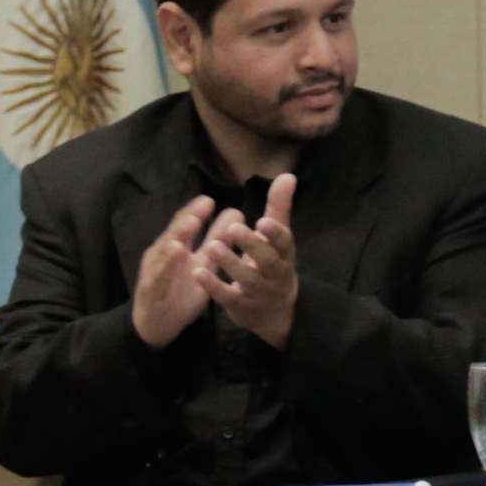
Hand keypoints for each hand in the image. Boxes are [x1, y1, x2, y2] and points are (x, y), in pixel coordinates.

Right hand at [130, 196, 216, 349]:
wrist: (158, 324)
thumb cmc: (180, 291)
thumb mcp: (202, 266)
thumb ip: (216, 242)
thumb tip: (236, 214)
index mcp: (176, 249)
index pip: (186, 226)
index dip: (197, 212)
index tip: (211, 199)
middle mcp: (164, 255)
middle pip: (175, 232)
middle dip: (188, 218)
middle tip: (204, 204)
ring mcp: (155, 270)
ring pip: (165, 250)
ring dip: (177, 236)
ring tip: (191, 224)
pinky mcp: (151, 288)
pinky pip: (160, 275)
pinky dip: (167, 263)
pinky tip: (176, 252)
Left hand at [198, 174, 300, 348]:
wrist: (274, 310)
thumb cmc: (272, 263)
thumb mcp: (277, 237)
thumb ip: (279, 207)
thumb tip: (288, 175)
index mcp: (285, 254)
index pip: (284, 243)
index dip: (275, 233)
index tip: (263, 220)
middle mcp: (275, 274)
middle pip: (267, 261)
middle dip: (251, 245)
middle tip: (232, 228)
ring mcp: (259, 292)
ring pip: (246, 279)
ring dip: (229, 262)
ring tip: (211, 245)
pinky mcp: (241, 306)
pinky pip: (227, 297)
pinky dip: (213, 286)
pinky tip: (198, 272)